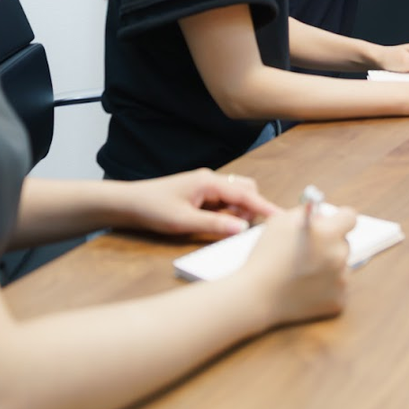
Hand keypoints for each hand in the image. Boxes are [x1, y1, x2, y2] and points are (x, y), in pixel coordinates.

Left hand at [119, 169, 279, 237]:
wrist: (128, 203)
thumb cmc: (152, 209)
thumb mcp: (183, 222)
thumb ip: (215, 225)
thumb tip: (242, 228)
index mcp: (208, 182)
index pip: (245, 194)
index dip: (264, 207)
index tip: (280, 218)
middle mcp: (210, 180)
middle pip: (245, 190)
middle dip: (248, 209)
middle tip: (236, 228)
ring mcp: (205, 186)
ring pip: (234, 196)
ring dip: (235, 212)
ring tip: (219, 227)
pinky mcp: (200, 194)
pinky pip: (223, 201)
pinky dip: (225, 213)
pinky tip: (213, 224)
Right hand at [238, 205, 356, 328]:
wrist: (255, 295)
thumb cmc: (265, 256)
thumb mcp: (281, 221)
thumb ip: (307, 213)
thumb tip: (325, 217)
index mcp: (328, 232)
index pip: (350, 217)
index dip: (340, 219)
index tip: (333, 223)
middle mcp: (339, 255)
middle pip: (344, 243)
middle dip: (330, 245)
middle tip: (309, 252)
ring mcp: (341, 280)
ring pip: (342, 266)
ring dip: (330, 267)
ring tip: (304, 273)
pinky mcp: (338, 301)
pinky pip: (338, 288)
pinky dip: (327, 288)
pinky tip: (307, 288)